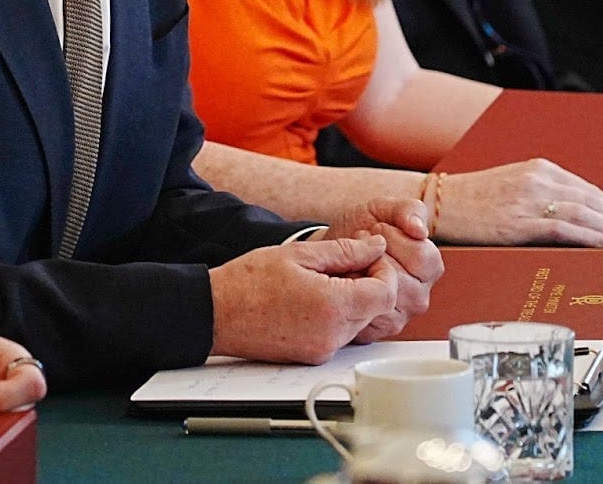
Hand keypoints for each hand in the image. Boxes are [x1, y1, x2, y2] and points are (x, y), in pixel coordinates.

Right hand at [209, 236, 398, 362]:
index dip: (383, 270)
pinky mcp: (312, 356)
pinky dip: (338, 315)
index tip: (367, 256)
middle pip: (377, 310)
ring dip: (354, 300)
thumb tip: (376, 245)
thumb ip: (346, 251)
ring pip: (361, 323)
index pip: (386, 293)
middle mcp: (332, 335)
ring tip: (325, 280)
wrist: (216, 314)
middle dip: (370, 284)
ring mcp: (322, 350)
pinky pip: (341, 335)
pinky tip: (314, 297)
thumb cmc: (250, 281)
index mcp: (332, 306)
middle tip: (344, 265)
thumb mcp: (301, 254)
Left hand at [321, 197, 443, 341]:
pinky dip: (353, 296)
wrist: (329, 252)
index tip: (376, 229)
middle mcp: (420, 295)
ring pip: (386, 298)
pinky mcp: (379, 330)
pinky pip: (369, 314)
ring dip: (363, 275)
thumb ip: (409, 210)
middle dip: (375, 257)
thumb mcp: (383, 209)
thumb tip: (420, 230)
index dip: (394, 239)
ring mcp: (401, 315)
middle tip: (362, 247)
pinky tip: (348, 283)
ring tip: (355, 262)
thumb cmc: (360, 231)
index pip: (423, 257)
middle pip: (405, 279)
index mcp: (429, 266)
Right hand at [433, 160, 602, 246]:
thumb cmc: (474, 200)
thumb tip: (577, 217)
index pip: (586, 189)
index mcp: (538, 169)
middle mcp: (536, 179)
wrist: (438, 203)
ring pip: (581, 212)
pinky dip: (586, 234)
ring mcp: (526, 200)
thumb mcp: (513, 188)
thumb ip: (543, 196)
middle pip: (590, 198)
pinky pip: (559, 227)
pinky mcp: (516, 221)